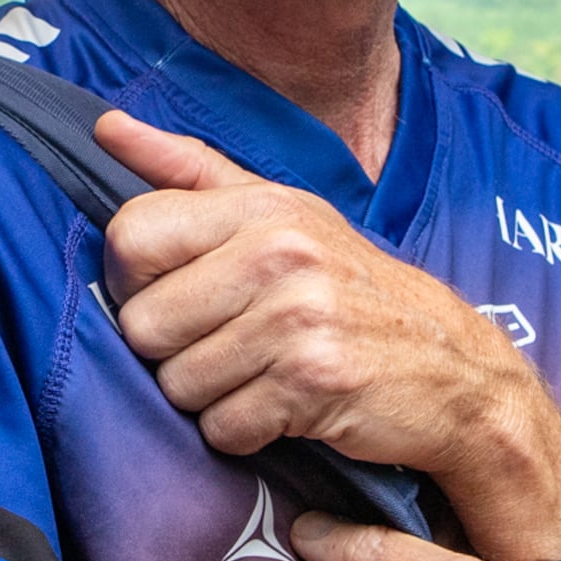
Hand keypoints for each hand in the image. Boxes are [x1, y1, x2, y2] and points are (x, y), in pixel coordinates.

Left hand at [98, 110, 560, 560]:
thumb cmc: (350, 292)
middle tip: (229, 346)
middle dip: (173, 351)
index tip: (179, 295)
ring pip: (178, 384)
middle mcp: (279, 252)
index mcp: (262, 206)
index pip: (130, 236)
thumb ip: (190, 173)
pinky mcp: (314, 381)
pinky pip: (224, 427)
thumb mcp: (282, 216)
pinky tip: (285, 408)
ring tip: (262, 375)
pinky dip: (246, 432)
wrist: (455, 369)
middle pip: (143, 323)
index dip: (137, 282)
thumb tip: (105, 128)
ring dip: (212, 396)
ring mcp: (298, 316)